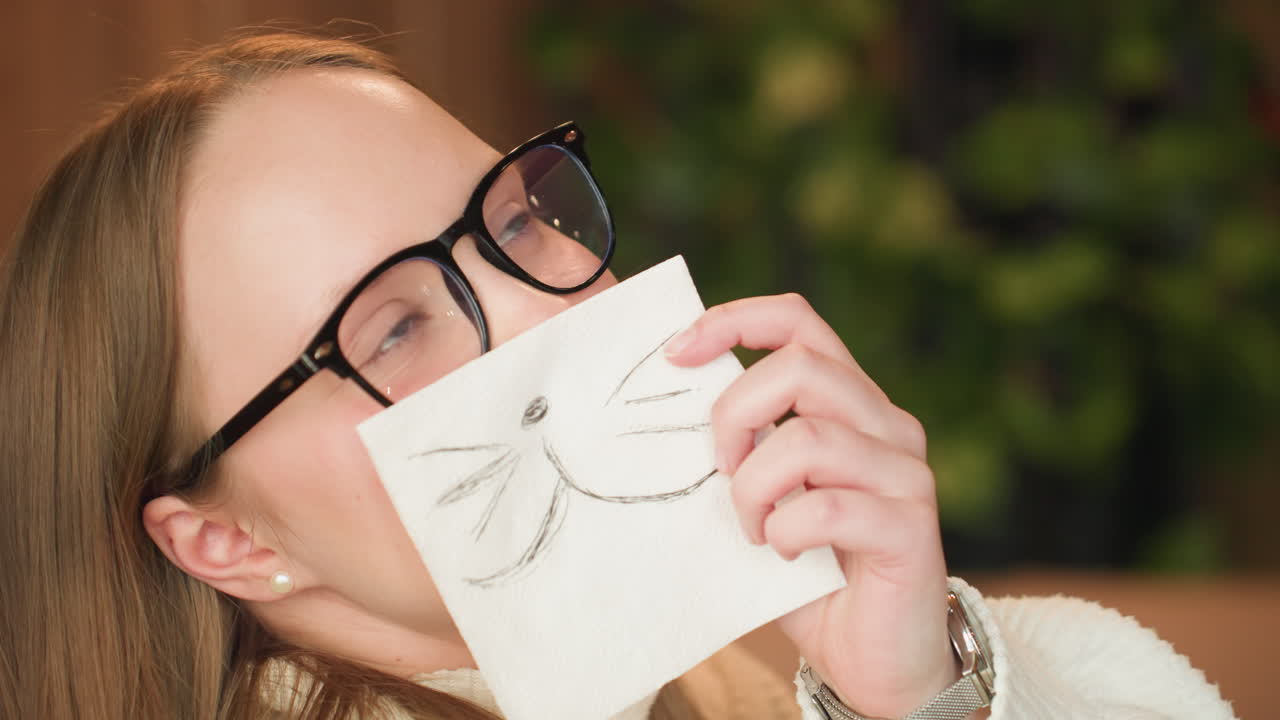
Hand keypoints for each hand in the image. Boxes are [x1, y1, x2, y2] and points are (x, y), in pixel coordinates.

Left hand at [665, 293, 955, 717]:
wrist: (873, 662)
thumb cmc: (809, 575)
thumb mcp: (764, 498)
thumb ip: (741, 450)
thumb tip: (671, 403)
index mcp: (850, 404)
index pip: (799, 322)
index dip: (734, 321)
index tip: (676, 354)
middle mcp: (886, 425)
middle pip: (800, 366)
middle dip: (735, 416)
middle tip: (721, 472)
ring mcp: (904, 473)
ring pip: (807, 438)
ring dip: (754, 489)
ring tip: (753, 529)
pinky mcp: (909, 527)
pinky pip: (824, 507)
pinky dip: (784, 531)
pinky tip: (784, 553)